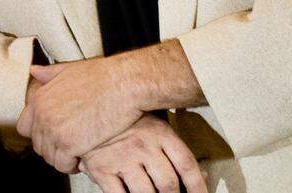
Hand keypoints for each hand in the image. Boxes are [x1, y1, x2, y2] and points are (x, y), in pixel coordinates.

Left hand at [16, 58, 142, 172]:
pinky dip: (73, 165)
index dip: (40, 133)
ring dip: (64, 158)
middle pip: (38, 145)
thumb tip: (35, 71)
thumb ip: (49, 74)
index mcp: (40, 98)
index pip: (25, 127)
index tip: (53, 135)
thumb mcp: (68, 69)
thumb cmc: (102, 76)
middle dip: (54, 147)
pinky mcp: (70, 144)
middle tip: (69, 146)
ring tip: (77, 153)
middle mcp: (43, 115)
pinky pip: (63, 165)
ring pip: (50, 157)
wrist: (123, 84)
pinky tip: (83, 157)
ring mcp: (55, 131)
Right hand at [79, 115, 205, 192]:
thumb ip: (175, 149)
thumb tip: (204, 172)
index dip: (198, 187)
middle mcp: (143, 145)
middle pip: (168, 184)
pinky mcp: (101, 169)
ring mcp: (122, 158)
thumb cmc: (126, 119)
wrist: (87, 106)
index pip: (187, 165)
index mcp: (160, 132)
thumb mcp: (155, 124)